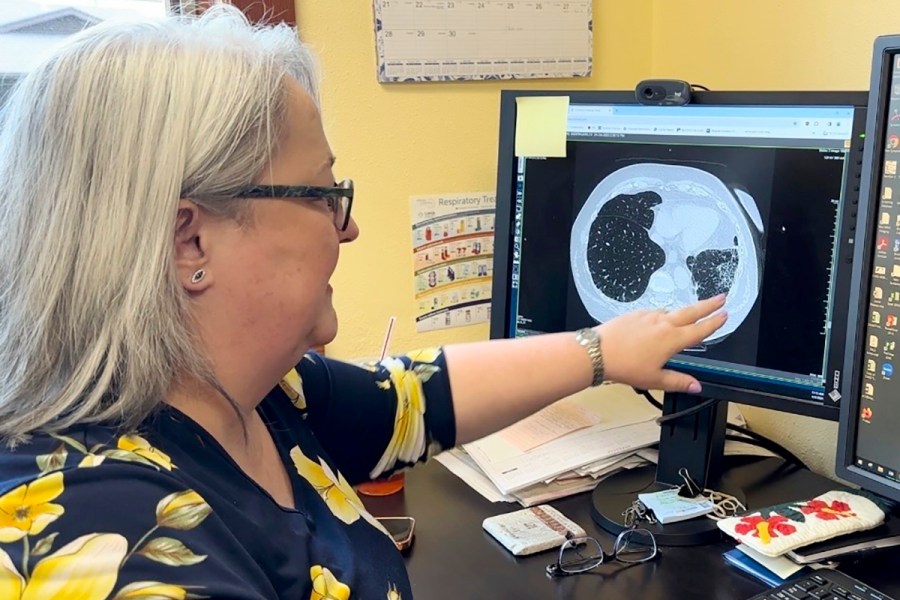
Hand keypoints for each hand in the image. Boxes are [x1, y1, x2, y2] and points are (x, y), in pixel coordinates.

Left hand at [596, 295, 726, 393]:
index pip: (700, 330)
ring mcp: (648, 316)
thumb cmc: (624, 366)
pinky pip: (654, 313)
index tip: (724, 315)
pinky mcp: (635, 314)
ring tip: (690, 313)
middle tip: (721, 297)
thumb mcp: (654, 379)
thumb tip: (696, 386)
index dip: (714, 323)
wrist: (597, 352)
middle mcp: (662, 323)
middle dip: (708, 304)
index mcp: (672, 339)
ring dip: (684, 311)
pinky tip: (659, 321)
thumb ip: (678, 382)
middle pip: (691, 311)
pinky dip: (662, 315)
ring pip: (671, 312)